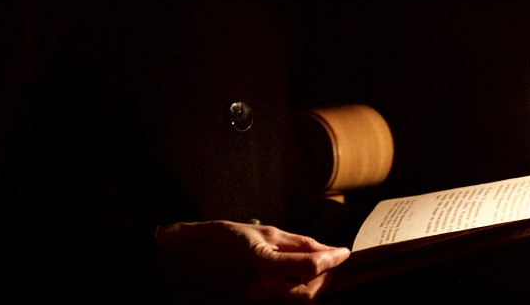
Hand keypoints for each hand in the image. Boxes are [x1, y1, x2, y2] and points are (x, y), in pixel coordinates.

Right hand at [155, 220, 349, 302]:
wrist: (185, 257)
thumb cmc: (221, 238)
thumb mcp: (263, 232)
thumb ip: (297, 243)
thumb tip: (326, 250)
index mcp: (262, 265)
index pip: (311, 266)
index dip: (333, 258)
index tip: (344, 252)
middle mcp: (259, 291)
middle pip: (308, 294)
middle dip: (325, 279)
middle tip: (331, 263)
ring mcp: (254, 303)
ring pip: (296, 303)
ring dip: (310, 287)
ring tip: (313, 269)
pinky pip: (280, 303)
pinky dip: (294, 292)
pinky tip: (295, 278)